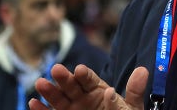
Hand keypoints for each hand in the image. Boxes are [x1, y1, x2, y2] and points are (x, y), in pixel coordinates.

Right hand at [29, 64, 148, 109]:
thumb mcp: (131, 107)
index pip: (90, 80)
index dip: (85, 75)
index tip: (81, 69)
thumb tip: (143, 70)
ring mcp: (72, 109)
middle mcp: (83, 97)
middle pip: (72, 86)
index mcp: (99, 90)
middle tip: (57, 69)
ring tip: (40, 83)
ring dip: (49, 91)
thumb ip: (134, 91)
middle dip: (64, 78)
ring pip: (59, 99)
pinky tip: (33, 103)